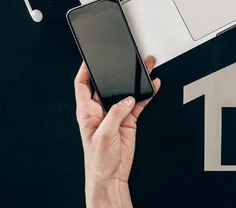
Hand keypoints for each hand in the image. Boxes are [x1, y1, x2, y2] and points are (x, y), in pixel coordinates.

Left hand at [74, 57, 160, 207]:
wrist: (111, 176)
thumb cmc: (98, 161)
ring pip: (127, 92)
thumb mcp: (103, 135)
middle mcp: (101, 111)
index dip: (85, 70)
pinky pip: (139, 103)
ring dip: (136, 81)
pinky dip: (147, 95)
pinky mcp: (129, 120)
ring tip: (146, 68)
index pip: (82, 85)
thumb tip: (127, 100)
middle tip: (126, 60)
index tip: (91, 59)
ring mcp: (116, 114)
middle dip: (117, 71)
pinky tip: (153, 87)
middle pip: (108, 85)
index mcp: (87, 112)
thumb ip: (115, 114)